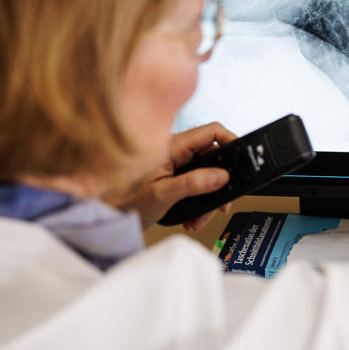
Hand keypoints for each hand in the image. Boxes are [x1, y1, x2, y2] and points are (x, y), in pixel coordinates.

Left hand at [110, 122, 236, 231]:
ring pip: (206, 174)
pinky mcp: (173, 177)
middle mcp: (174, 151)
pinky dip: (198, 202)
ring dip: (208, 197)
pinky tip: (192, 216)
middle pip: (212, 157)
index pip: (211, 132)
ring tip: (200, 217)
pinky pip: (195, 184)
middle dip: (220, 182)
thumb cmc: (122, 202)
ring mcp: (174, 165)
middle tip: (222, 202)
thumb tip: (221, 175)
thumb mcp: (162, 194)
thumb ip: (193, 183)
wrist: (105, 216)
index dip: (231, 141)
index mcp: (172, 146)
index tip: (243, 158)